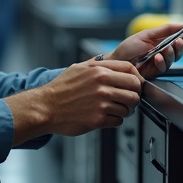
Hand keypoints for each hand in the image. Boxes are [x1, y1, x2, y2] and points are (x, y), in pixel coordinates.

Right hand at [4, 59, 141, 143]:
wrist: (46, 107)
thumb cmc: (60, 89)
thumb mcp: (78, 68)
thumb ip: (97, 64)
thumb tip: (111, 62)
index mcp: (98, 71)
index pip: (131, 70)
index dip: (137, 78)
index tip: (135, 84)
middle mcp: (102, 86)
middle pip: (135, 90)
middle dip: (133, 95)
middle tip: (126, 99)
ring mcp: (101, 103)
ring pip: (129, 107)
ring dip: (124, 109)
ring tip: (113, 108)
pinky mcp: (98, 119)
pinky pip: (119, 120)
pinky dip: (115, 120)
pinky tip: (105, 116)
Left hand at [109, 22, 182, 78]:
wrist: (117, 61)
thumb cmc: (128, 48)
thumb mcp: (147, 34)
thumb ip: (164, 30)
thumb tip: (181, 24)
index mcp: (163, 41)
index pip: (181, 37)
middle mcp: (164, 52)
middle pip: (182, 48)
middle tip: (180, 41)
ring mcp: (161, 62)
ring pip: (175, 58)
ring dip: (172, 52)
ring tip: (166, 49)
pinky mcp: (156, 71)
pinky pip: (164, 66)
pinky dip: (162, 61)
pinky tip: (157, 58)